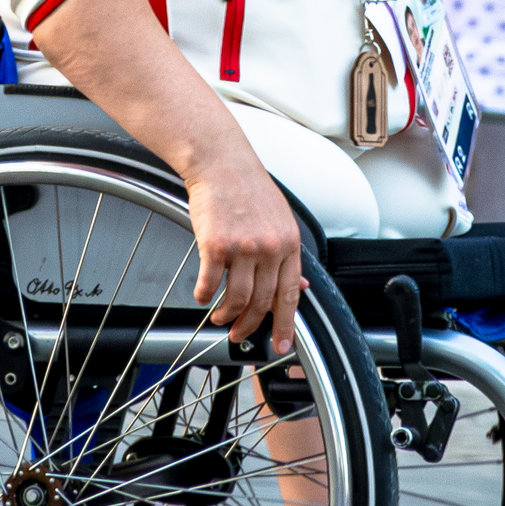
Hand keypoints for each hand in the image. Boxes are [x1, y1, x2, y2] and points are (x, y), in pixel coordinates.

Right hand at [183, 144, 306, 353]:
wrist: (221, 162)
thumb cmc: (248, 187)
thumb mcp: (280, 218)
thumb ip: (288, 253)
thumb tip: (303, 283)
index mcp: (289, 242)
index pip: (291, 293)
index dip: (285, 323)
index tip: (281, 343)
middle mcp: (269, 247)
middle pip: (262, 301)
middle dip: (249, 325)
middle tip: (239, 333)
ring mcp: (243, 246)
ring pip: (237, 298)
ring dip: (226, 314)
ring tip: (219, 317)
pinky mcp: (215, 243)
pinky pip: (210, 282)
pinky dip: (204, 295)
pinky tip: (202, 296)